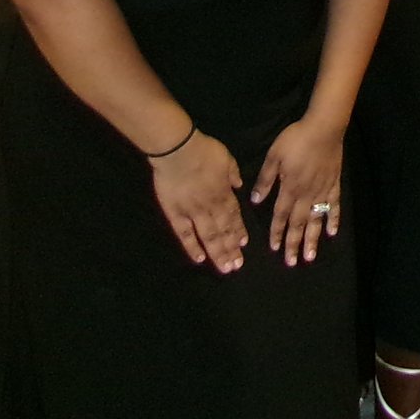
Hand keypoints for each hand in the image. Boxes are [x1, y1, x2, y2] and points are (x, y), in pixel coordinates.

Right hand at [149, 131, 247, 272]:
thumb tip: (239, 186)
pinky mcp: (175, 214)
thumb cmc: (203, 151)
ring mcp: (193, 212)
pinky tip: (199, 260)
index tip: (244, 245)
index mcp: (224, 193)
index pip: (234, 216)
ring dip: (218, 254)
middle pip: (224, 231)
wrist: (178, 150)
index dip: (239, 231)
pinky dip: (192, 248)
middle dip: (231, 249)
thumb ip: (233, 174)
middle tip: (237, 265)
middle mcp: (212, 207)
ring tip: (225, 268)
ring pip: (208, 237)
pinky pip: (185, 235)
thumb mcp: (227, 158)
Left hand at [253, 113, 345, 263]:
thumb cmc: (296, 138)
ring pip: (316, 220)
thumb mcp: (274, 155)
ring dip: (313, 239)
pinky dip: (333, 220)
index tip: (273, 249)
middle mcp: (306, 194)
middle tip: (292, 262)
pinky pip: (334, 206)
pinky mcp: (334, 184)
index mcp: (290, 188)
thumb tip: (255, 199)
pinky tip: (332, 233)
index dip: (276, 232)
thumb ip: (265, 179)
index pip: (280, 215)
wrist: (325, 127)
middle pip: (298, 223)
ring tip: (310, 256)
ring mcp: (322, 190)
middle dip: (294, 243)